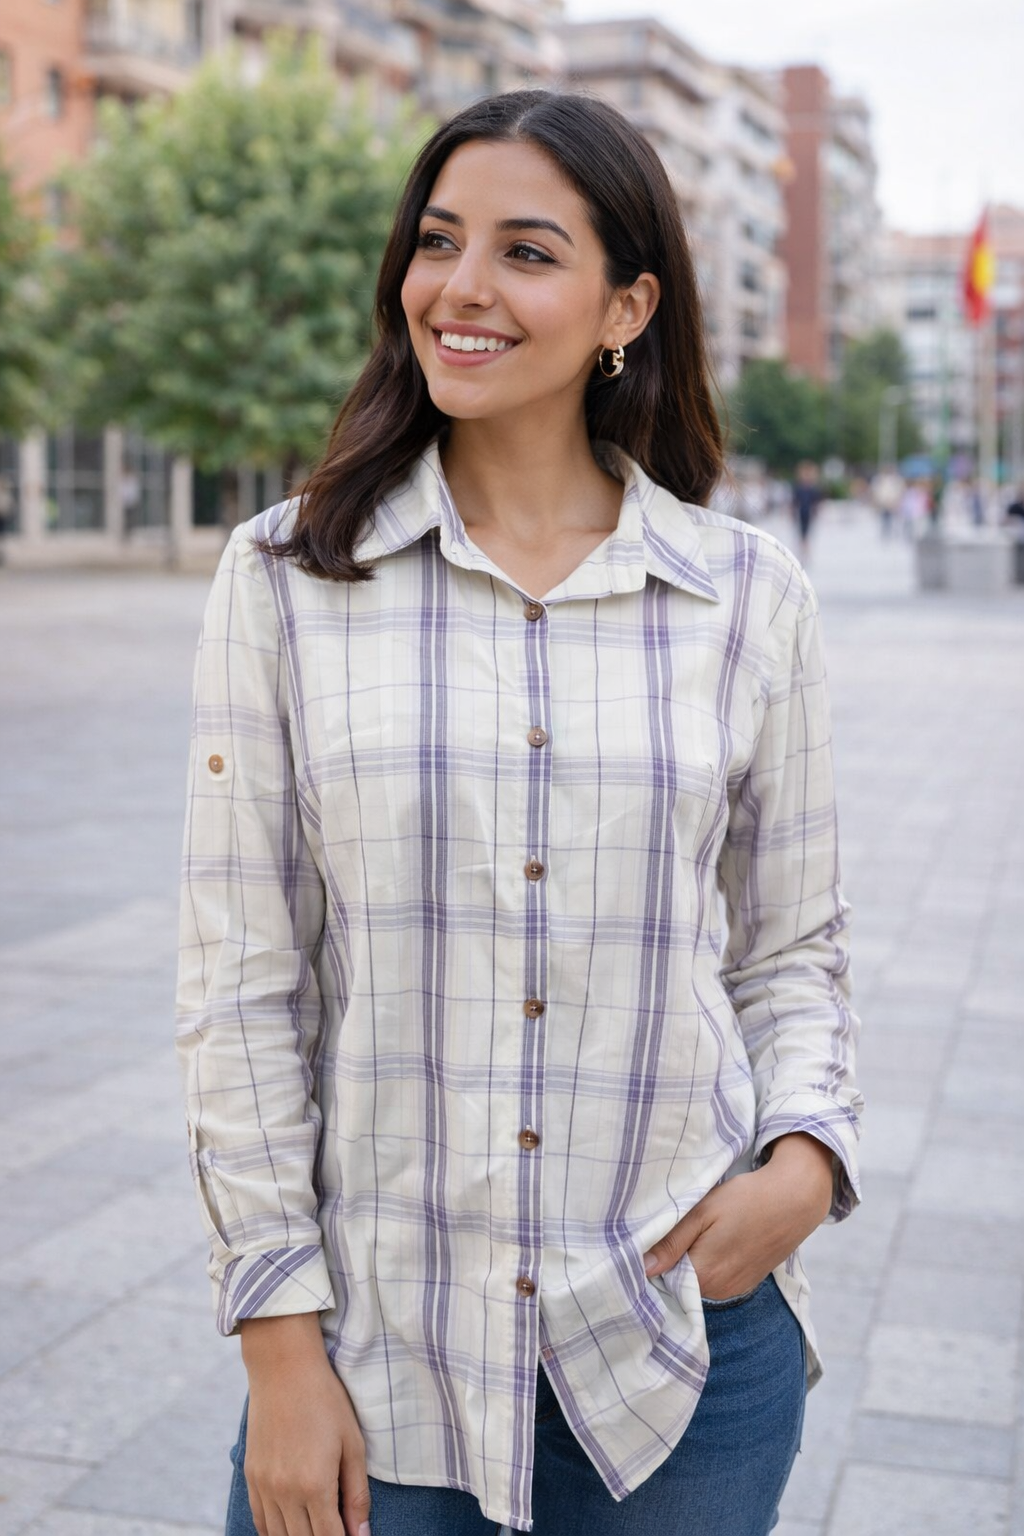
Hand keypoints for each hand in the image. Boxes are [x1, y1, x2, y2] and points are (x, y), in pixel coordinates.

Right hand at [240, 1313, 370, 1535]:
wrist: (283, 1368)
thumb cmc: (325, 1400)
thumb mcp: (352, 1443)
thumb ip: (356, 1494)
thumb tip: (362, 1534)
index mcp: (315, 1484)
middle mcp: (285, 1492)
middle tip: (338, 1529)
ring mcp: (264, 1486)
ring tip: (317, 1528)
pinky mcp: (251, 1477)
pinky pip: (261, 1522)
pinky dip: (276, 1532)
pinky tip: (291, 1527)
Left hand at [643, 1133, 833, 1300]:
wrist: (794, 1199)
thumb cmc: (746, 1199)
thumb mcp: (702, 1212)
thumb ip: (672, 1242)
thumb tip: (643, 1268)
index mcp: (704, 1274)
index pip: (662, 1279)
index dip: (653, 1260)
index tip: (649, 1240)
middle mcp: (718, 1290)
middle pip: (679, 1281)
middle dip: (671, 1261)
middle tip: (675, 1229)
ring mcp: (734, 1288)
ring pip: (697, 1281)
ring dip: (691, 1262)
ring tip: (698, 1233)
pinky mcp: (746, 1283)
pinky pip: (716, 1280)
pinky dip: (710, 1264)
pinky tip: (715, 1241)